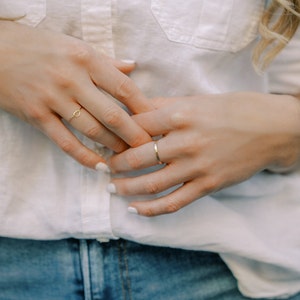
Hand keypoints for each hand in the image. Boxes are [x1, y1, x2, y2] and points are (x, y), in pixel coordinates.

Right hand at [0, 21, 151, 167]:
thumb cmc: (38, 47)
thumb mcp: (74, 46)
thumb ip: (106, 60)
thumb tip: (133, 67)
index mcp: (85, 59)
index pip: (124, 88)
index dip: (144, 108)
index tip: (157, 123)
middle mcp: (71, 79)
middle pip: (112, 114)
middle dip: (135, 135)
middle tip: (150, 148)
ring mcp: (53, 98)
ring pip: (92, 130)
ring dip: (113, 146)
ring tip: (128, 156)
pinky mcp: (36, 115)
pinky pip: (65, 142)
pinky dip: (85, 157)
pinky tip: (100, 165)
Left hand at [108, 92, 299, 215]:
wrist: (272, 129)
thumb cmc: (234, 109)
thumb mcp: (197, 100)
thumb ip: (164, 106)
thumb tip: (137, 110)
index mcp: (180, 115)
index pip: (135, 125)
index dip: (116, 133)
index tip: (106, 139)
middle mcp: (185, 142)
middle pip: (137, 157)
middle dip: (114, 163)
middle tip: (102, 165)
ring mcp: (196, 167)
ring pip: (151, 183)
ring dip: (125, 188)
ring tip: (110, 188)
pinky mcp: (208, 185)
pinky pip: (173, 202)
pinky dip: (151, 209)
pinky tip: (134, 209)